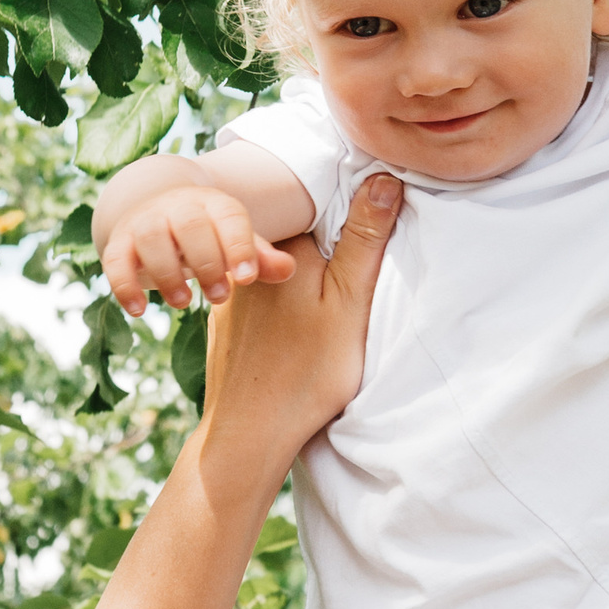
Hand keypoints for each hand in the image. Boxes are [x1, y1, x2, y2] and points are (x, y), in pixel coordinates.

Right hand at [101, 180, 297, 319]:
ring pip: (152, 238)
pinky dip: (124, 285)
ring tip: (183, 303)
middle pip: (190, 224)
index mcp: (214, 203)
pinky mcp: (120, 242)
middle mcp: (178, 206)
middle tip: (219, 297)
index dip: (240, 246)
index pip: (229, 216)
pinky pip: (116, 260)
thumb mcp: (235, 240)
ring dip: (167, 272)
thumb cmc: (208, 234)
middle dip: (206, 261)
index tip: (247, 278)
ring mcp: (145, 221)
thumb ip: (260, 257)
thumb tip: (286, 269)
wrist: (156, 209)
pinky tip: (138, 311)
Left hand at [199, 173, 402, 479]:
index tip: (368, 235)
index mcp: (287, 248)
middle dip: (322, 245)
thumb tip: (382, 176)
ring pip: (273, 267)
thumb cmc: (307, 372)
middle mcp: (251, 260)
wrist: (250, 431)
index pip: (321, 205)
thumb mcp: (350, 303)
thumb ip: (364, 240)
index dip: (348, 214)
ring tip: (319, 305)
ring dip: (296, 275)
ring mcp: (233, 292)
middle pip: (295, 235)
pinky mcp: (225, 321)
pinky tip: (289, 327)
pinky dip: (275, 302)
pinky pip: (256, 294)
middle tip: (345, 279)